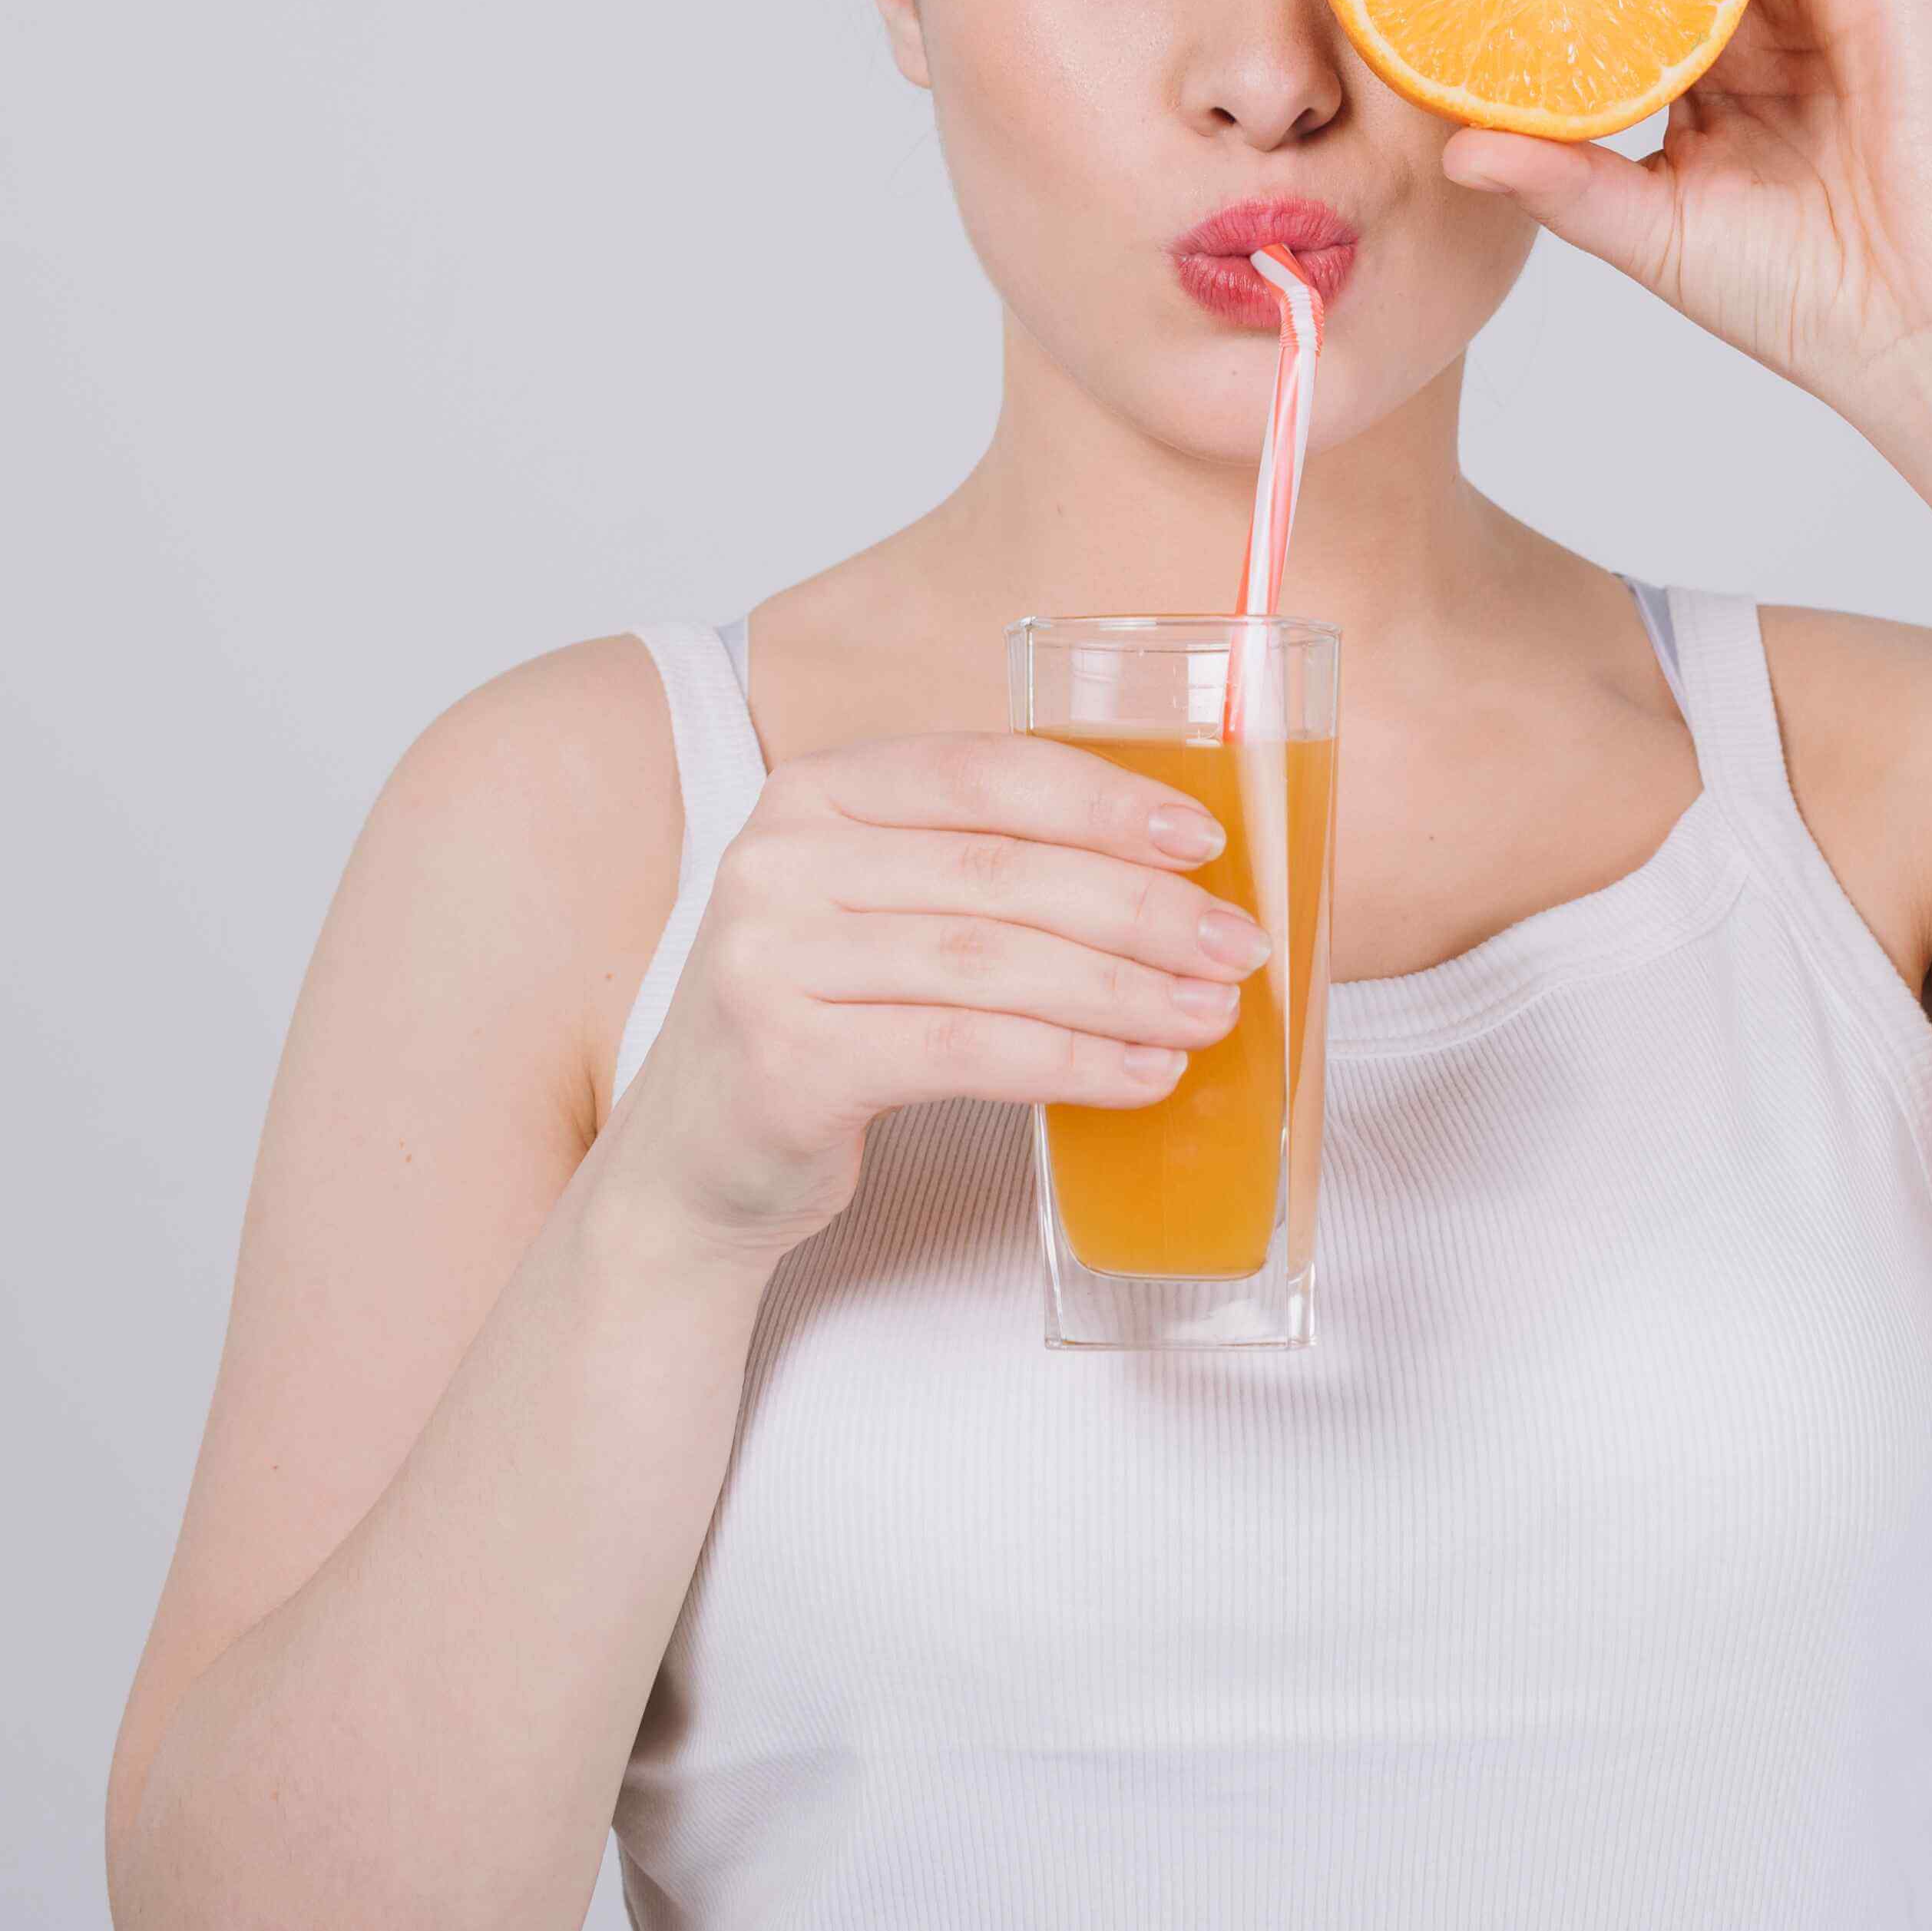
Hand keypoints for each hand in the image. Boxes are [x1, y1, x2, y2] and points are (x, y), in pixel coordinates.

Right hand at [586, 734, 1272, 1269]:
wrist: (697, 1160)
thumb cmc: (824, 1020)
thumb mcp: (878, 911)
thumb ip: (980, 869)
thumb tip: (1173, 872)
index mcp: (814, 792)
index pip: (980, 771)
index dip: (1102, 801)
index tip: (1205, 842)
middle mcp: (779, 860)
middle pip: (999, 871)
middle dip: (1139, 908)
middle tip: (1234, 947)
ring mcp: (769, 958)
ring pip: (990, 962)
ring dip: (1120, 991)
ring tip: (1206, 1015)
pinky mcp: (784, 1059)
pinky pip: (962, 1050)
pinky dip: (1068, 1061)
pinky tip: (1140, 1076)